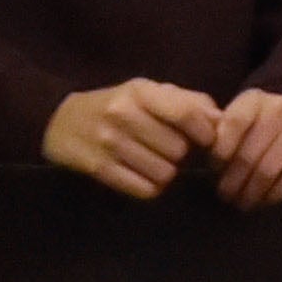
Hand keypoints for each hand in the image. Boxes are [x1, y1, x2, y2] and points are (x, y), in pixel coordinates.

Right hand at [40, 77, 227, 199]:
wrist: (59, 121)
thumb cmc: (116, 106)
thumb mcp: (147, 92)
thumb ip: (187, 102)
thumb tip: (222, 120)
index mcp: (140, 91)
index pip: (187, 115)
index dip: (206, 133)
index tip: (206, 142)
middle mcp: (123, 114)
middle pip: (179, 150)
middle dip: (181, 156)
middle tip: (168, 152)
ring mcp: (109, 142)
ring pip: (164, 174)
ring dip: (165, 174)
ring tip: (153, 164)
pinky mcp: (98, 167)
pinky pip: (144, 190)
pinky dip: (149, 188)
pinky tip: (141, 176)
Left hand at [198, 89, 281, 209]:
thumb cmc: (259, 132)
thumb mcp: (239, 125)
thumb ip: (220, 135)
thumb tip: (200, 154)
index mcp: (255, 99)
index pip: (232, 124)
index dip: (220, 153)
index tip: (214, 171)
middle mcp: (281, 107)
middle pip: (249, 153)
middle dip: (233, 181)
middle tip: (226, 196)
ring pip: (269, 168)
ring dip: (252, 192)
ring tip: (243, 202)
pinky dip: (275, 195)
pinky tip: (266, 201)